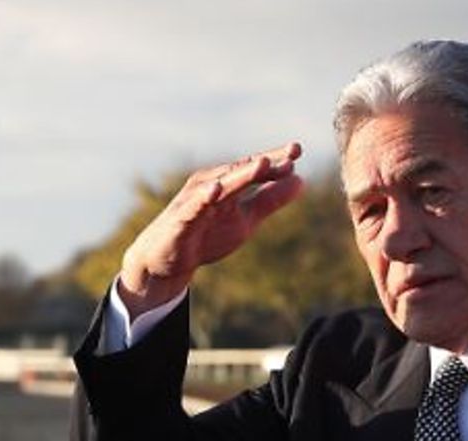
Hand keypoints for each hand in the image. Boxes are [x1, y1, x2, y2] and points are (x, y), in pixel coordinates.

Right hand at [118, 142, 304, 317]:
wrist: (166, 262)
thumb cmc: (205, 235)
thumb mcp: (245, 219)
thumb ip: (269, 200)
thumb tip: (301, 180)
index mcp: (228, 184)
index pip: (254, 168)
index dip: (276, 160)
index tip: (298, 150)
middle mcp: (211, 184)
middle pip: (241, 171)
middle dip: (264, 163)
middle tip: (289, 154)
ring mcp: (194, 200)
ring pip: (221, 184)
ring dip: (241, 174)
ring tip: (263, 164)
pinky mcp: (180, 218)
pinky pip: (193, 206)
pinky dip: (204, 197)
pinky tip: (216, 190)